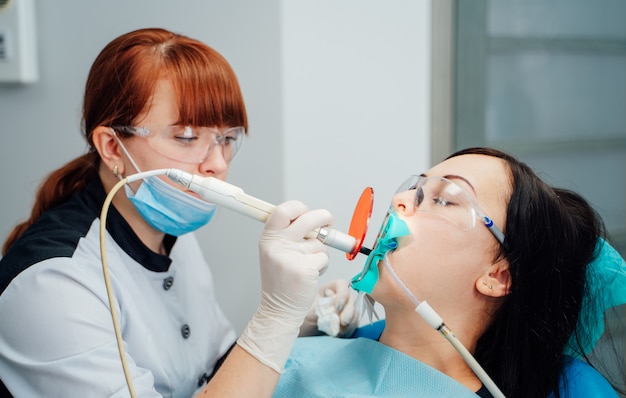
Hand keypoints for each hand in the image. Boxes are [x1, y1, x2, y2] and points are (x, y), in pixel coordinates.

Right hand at [237, 201, 332, 372]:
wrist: (278, 310)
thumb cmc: (281, 280)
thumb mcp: (276, 252)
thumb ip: (290, 235)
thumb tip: (315, 219)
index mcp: (269, 238)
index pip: (284, 210)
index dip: (299, 207)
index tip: (307, 213)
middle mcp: (277, 245)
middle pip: (309, 218)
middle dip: (325, 217)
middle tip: (328, 223)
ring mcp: (291, 257)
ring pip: (320, 243)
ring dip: (320, 253)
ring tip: (307, 266)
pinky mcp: (305, 270)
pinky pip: (324, 258)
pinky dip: (322, 266)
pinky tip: (310, 276)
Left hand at [300, 279, 359, 336]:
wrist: (304, 330)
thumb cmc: (303, 316)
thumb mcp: (308, 307)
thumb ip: (321, 303)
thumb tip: (330, 298)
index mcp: (329, 288)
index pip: (342, 285)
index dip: (342, 295)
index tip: (337, 308)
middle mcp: (339, 296)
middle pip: (351, 300)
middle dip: (348, 312)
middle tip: (342, 322)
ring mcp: (345, 309)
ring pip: (355, 313)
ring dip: (348, 324)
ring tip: (337, 332)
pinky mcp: (348, 320)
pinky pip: (354, 324)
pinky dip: (348, 330)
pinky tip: (339, 334)